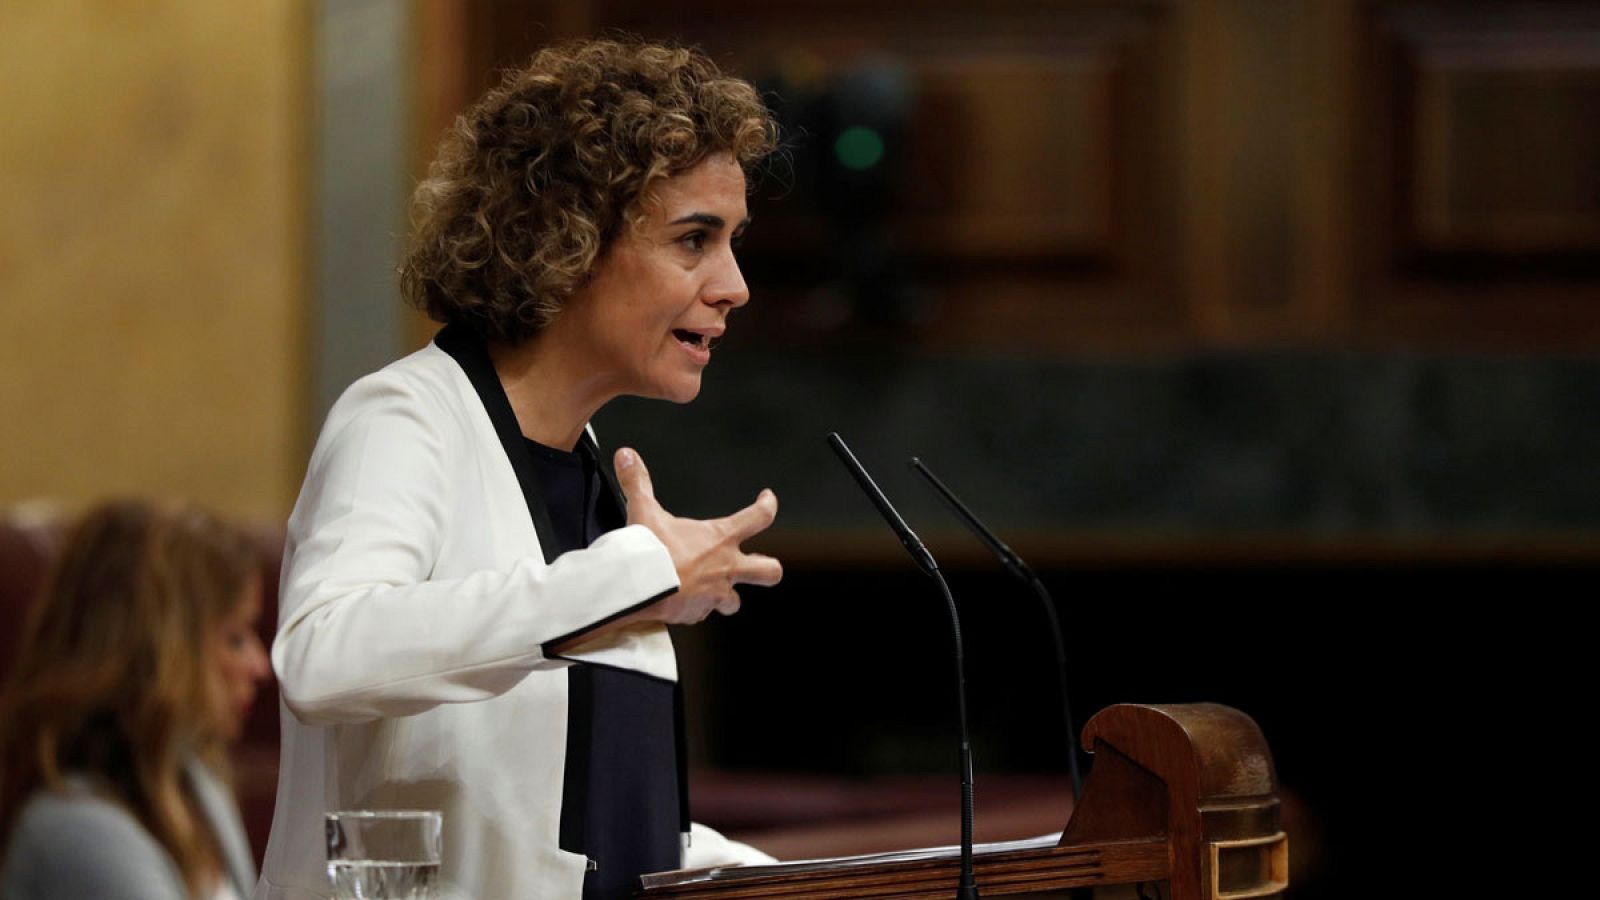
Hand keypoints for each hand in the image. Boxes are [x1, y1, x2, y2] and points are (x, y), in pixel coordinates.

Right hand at [615, 447, 782, 623]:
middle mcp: (726, 567)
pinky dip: (694, 609)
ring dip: (728, 598)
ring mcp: (715, 594)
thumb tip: (626, 455)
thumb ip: (637, 481)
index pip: (759, 517)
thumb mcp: (643, 510)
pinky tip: (682, 604)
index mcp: (720, 538)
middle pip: (770, 571)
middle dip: (769, 567)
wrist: (638, 588)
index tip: (768, 500)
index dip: (768, 506)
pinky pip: (701, 614)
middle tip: (761, 563)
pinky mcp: (697, 614)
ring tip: (716, 593)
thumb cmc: (648, 551)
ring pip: (736, 602)